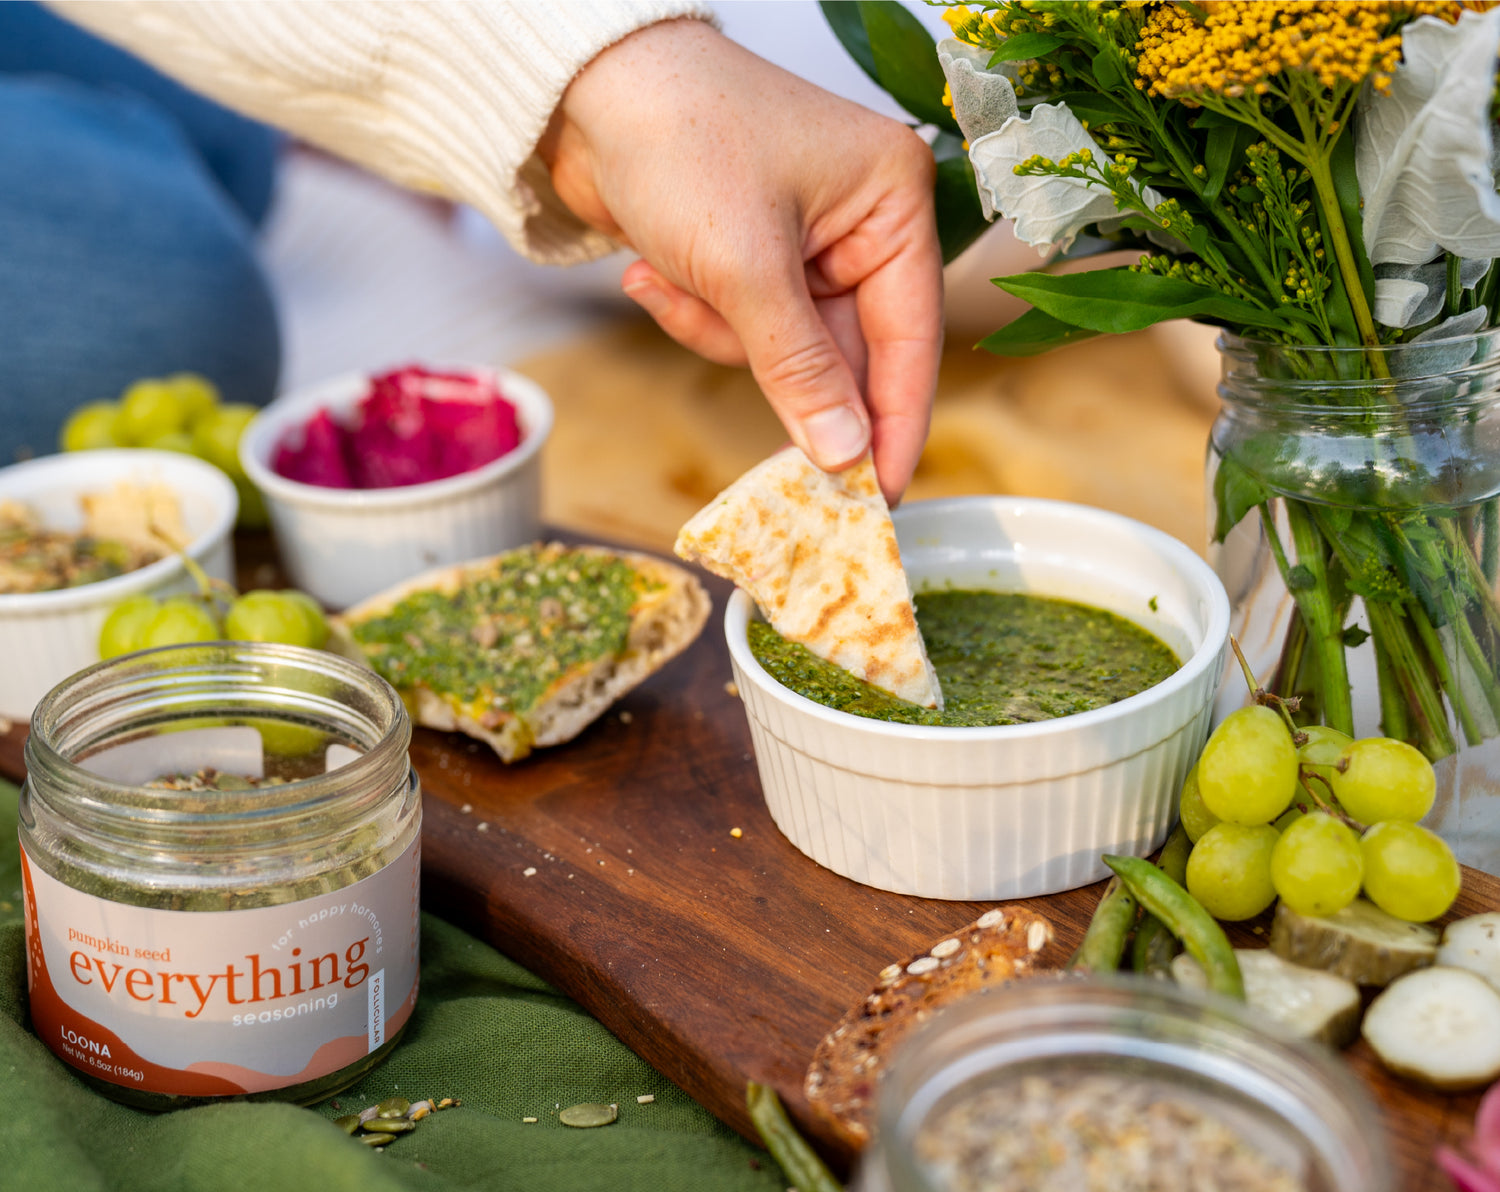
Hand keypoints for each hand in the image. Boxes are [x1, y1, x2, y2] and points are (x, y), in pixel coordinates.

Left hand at [539, 19, 942, 503]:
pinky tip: (648, 272)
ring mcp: (805, 241)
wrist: (579, 87)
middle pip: (847, 353)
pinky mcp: (751, 256)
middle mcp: (859, 224)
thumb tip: (843, 454)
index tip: (881, 501)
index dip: (894, 426)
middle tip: (781, 472)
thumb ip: (800, 369)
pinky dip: (694, 315)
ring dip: (720, 336)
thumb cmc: (678, 140)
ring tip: (668, 283)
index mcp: (891, 203)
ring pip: (785, 350)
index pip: (910, 339)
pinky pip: (741, 328)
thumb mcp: (745, 268)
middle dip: (789, 384)